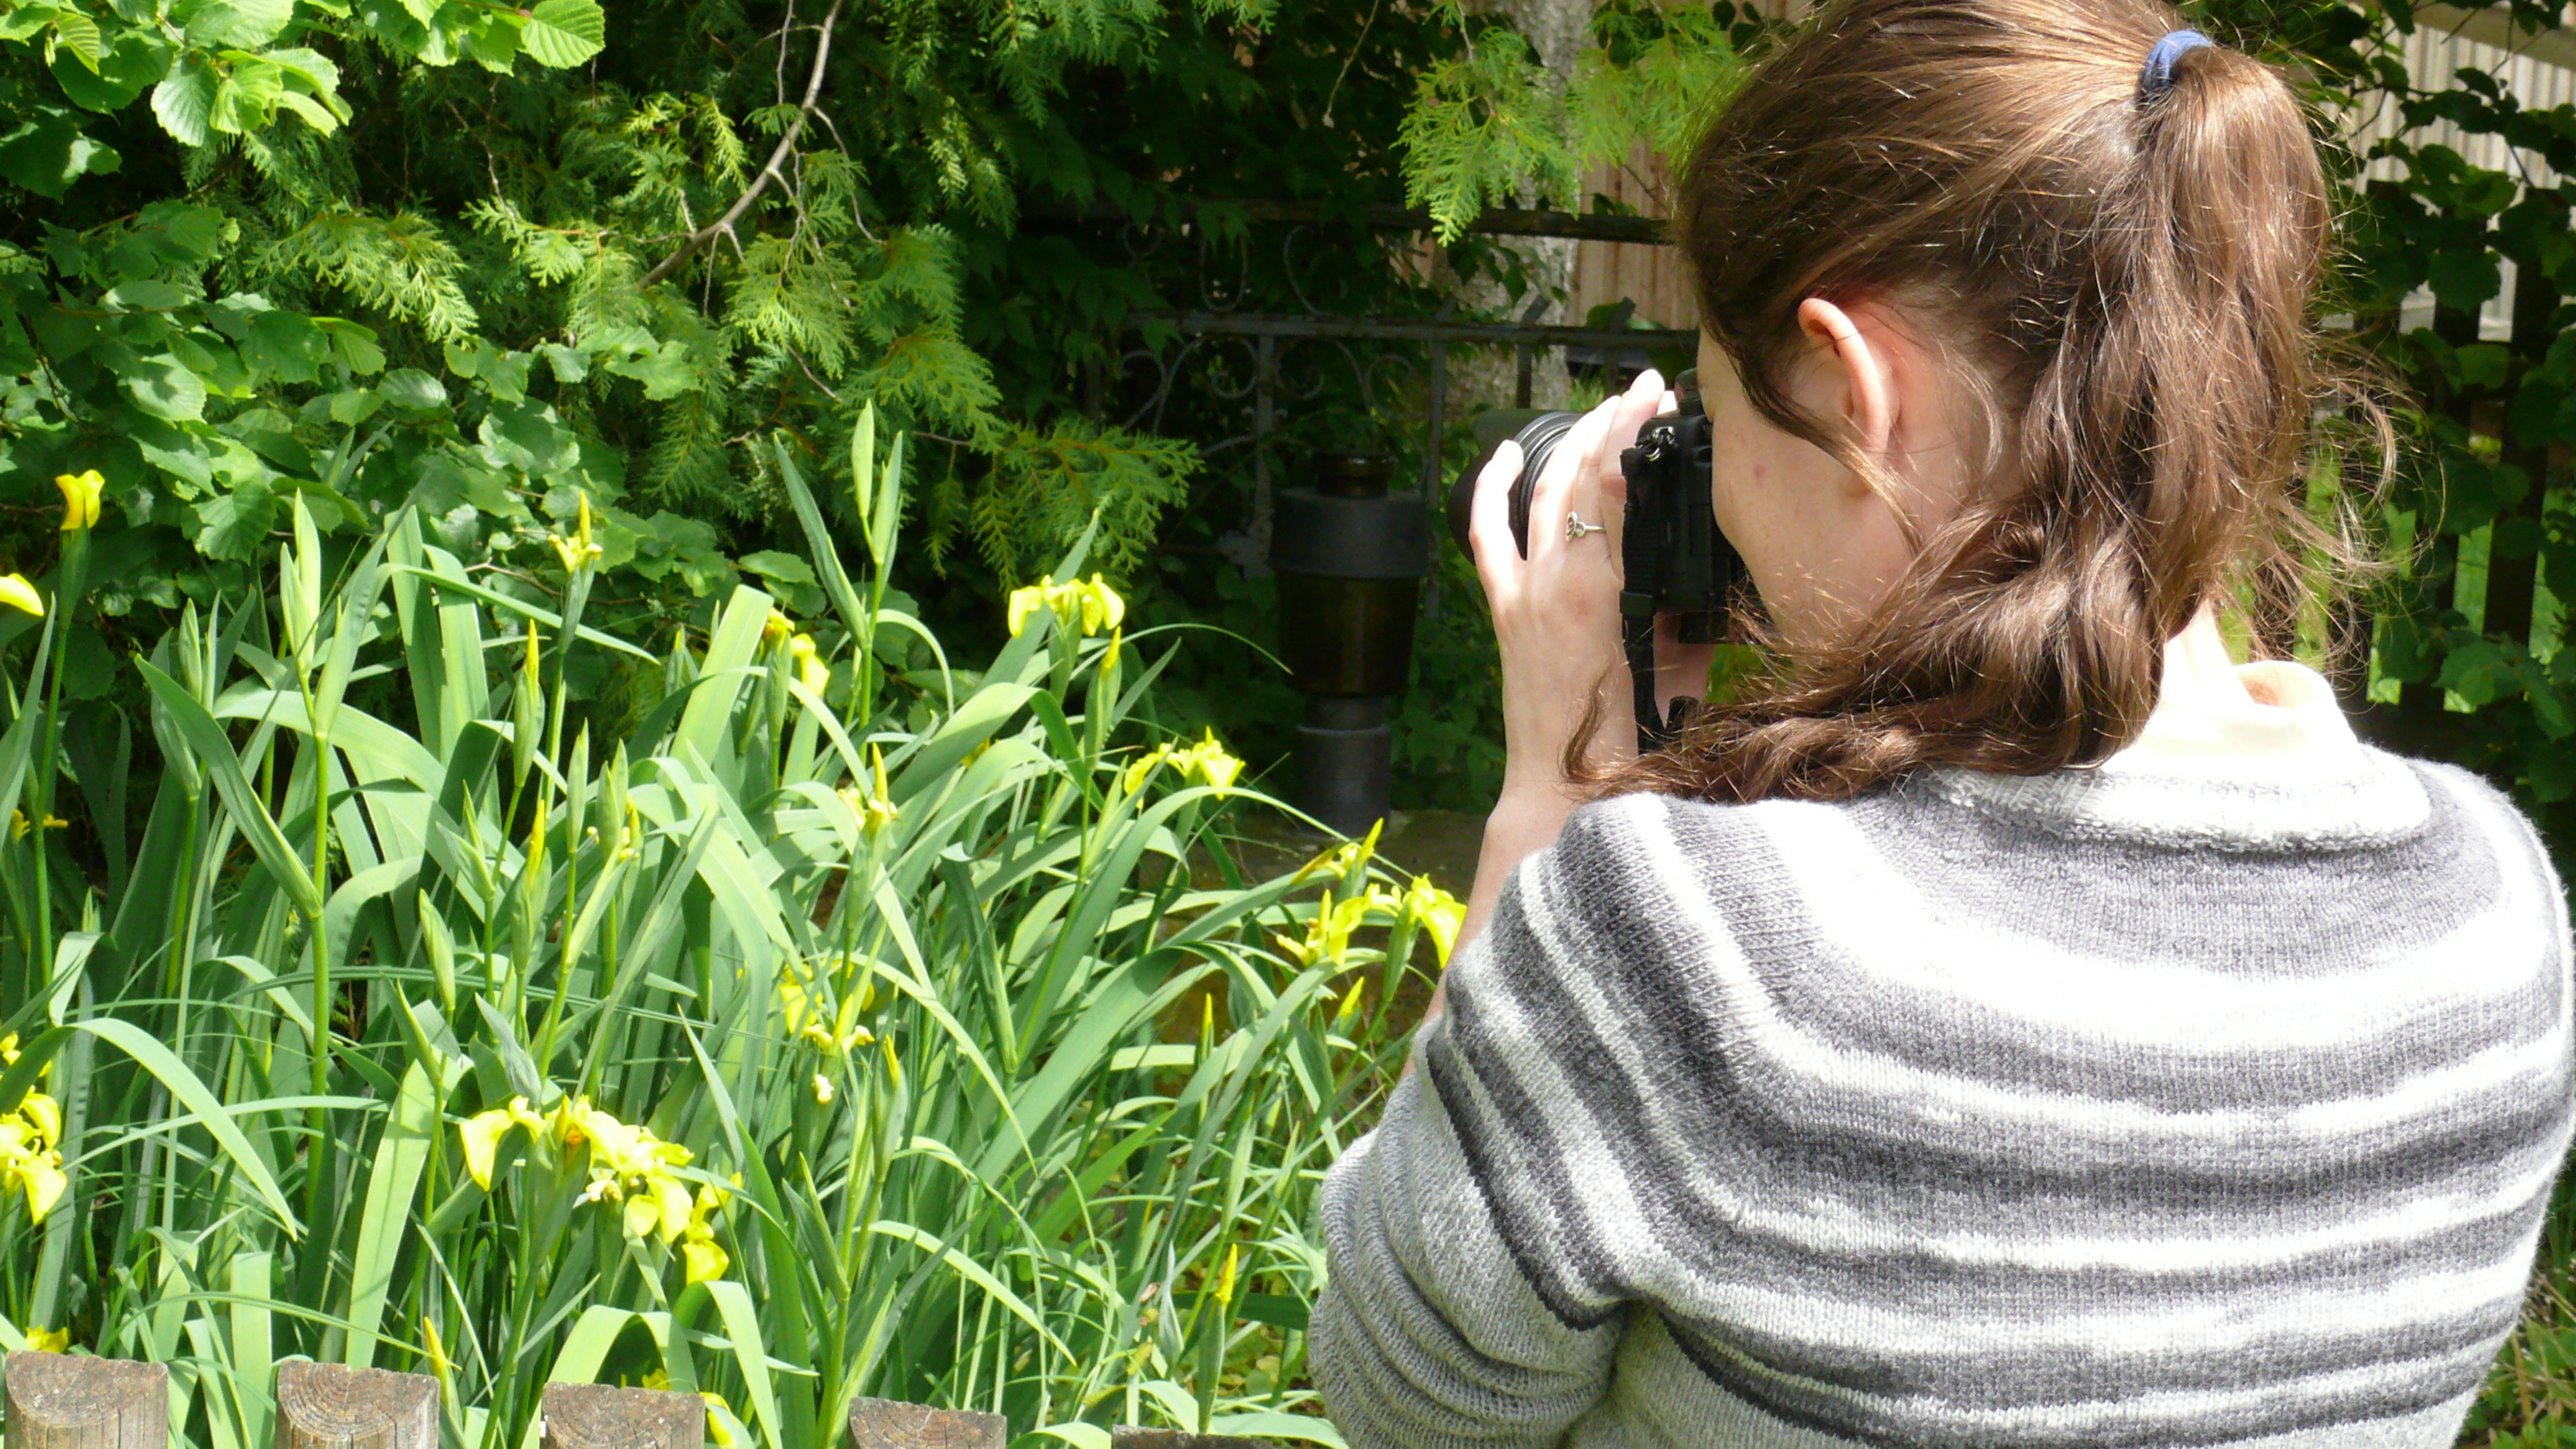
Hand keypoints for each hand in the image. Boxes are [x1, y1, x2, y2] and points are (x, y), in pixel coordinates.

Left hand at [1467, 368, 1673, 796]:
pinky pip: (1489, 534)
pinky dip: (1491, 489)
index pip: (1618, 484)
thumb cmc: (1631, 737)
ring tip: (1599, 411)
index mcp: (1602, 588)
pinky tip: (1503, 454)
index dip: (1636, 432)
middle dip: (1611, 423)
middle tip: (1642, 392)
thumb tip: (1700, 563)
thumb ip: (1687, 607)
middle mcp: (1556, 579)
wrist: (1566, 785)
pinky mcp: (1504, 608)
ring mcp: (1524, 591)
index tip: (1660, 399)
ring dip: (1569, 445)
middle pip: (1580, 475)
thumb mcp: (1681, 665)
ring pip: (1540, 493)